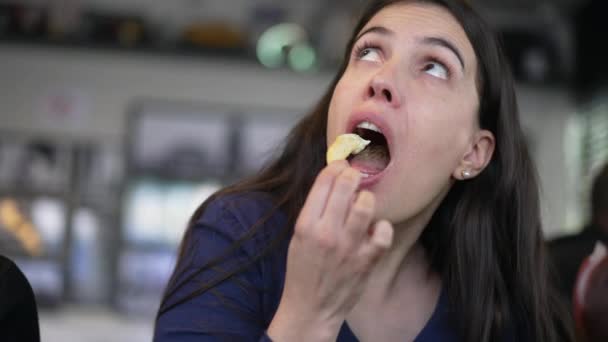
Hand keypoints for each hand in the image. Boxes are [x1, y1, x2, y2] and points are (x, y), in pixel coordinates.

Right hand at [267, 161, 393, 340]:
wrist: (311, 308)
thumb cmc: (303, 270)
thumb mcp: (298, 237)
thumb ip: (314, 211)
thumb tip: (334, 182)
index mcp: (306, 225)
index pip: (324, 182)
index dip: (335, 167)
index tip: (341, 165)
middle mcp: (327, 233)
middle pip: (346, 186)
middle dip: (352, 175)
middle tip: (355, 176)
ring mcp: (348, 247)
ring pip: (366, 205)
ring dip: (366, 198)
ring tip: (363, 202)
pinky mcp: (366, 261)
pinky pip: (383, 233)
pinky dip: (382, 227)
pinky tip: (375, 228)